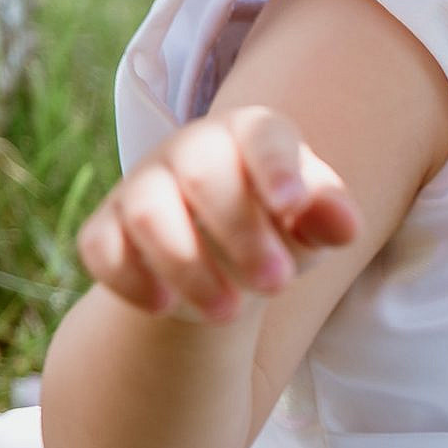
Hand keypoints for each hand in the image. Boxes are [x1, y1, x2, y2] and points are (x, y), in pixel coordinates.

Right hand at [76, 106, 360, 323]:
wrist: (219, 260)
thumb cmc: (280, 228)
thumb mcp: (312, 225)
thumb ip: (328, 218)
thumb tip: (344, 225)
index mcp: (249, 134)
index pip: (261, 136)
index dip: (275, 167)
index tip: (292, 205)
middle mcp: (189, 149)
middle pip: (203, 173)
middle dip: (241, 231)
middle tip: (277, 285)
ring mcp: (142, 185)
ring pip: (150, 212)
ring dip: (188, 265)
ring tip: (229, 313)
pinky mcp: (106, 227)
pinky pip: (102, 247)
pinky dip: (129, 279)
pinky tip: (164, 306)